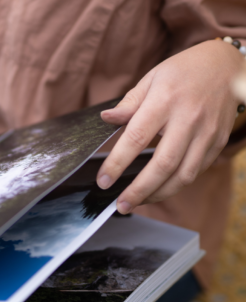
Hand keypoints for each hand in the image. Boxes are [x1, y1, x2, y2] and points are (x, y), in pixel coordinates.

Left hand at [97, 40, 243, 213]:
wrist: (227, 66)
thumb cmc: (183, 71)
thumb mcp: (152, 78)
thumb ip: (129, 103)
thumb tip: (106, 119)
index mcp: (165, 100)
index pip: (136, 138)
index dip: (117, 163)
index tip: (104, 181)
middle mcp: (188, 119)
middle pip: (162, 165)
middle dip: (139, 190)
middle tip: (120, 205)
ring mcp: (206, 133)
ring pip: (182, 175)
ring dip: (158, 194)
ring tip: (137, 202)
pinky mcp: (217, 143)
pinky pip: (195, 172)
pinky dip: (175, 186)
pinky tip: (158, 190)